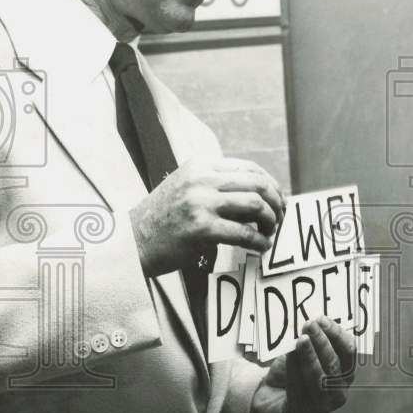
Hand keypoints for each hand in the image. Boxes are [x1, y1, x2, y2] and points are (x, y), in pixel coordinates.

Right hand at [129, 157, 284, 275]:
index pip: (250, 168)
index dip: (272, 185)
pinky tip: (261, 247)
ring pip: (256, 204)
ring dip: (271, 221)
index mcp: (200, 165)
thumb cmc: (163, 219)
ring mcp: (200, 202)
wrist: (131, 242)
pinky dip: (259, 241)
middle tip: (280, 218)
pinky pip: (244, 233)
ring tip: (270, 233)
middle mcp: (201, 179)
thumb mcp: (188, 188)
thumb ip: (219, 186)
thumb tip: (262, 195)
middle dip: (277, 202)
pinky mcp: (201, 228)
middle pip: (258, 183)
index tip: (279, 201)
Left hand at [251, 317, 356, 412]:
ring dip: (311, 355)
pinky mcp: (303, 412)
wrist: (271, 400)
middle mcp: (339, 391)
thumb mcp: (304, 354)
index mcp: (345, 373)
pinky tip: (290, 355)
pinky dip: (295, 369)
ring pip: (321, 377)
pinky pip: (300, 388)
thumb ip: (311, 341)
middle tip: (309, 325)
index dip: (337, 334)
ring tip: (301, 339)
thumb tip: (311, 322)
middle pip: (335, 363)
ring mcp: (323, 405)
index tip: (322, 319)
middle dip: (322, 341)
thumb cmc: (292, 373)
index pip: (348, 351)